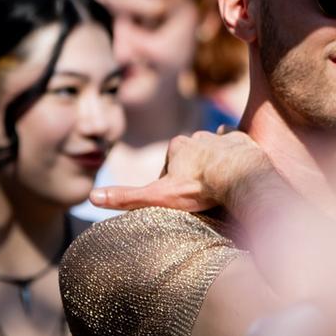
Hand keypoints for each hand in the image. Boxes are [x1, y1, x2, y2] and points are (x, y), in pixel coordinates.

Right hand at [91, 130, 289, 214]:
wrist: (240, 177)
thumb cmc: (198, 188)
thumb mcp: (157, 196)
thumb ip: (126, 197)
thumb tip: (92, 197)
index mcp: (177, 146)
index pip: (168, 165)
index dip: (171, 182)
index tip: (180, 198)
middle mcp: (198, 137)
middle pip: (191, 156)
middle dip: (193, 171)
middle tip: (200, 193)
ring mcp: (221, 138)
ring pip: (214, 150)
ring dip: (214, 163)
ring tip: (219, 184)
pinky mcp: (242, 141)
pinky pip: (236, 144)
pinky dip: (234, 152)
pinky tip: (236, 163)